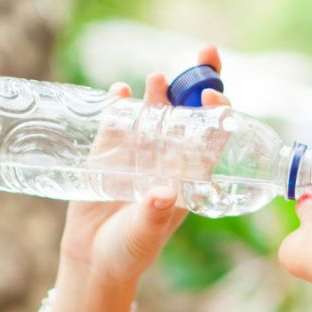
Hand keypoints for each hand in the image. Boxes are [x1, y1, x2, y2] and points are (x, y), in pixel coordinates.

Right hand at [58, 45, 232, 284]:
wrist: (92, 258)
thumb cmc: (130, 251)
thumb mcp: (143, 236)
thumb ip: (152, 215)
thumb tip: (161, 192)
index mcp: (188, 177)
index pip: (212, 138)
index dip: (219, 115)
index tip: (215, 97)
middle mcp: (168, 158)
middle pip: (189, 113)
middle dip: (198, 83)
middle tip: (207, 52)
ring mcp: (139, 151)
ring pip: (155, 112)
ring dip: (159, 93)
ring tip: (159, 77)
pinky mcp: (108, 151)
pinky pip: (117, 121)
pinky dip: (118, 104)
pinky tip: (119, 91)